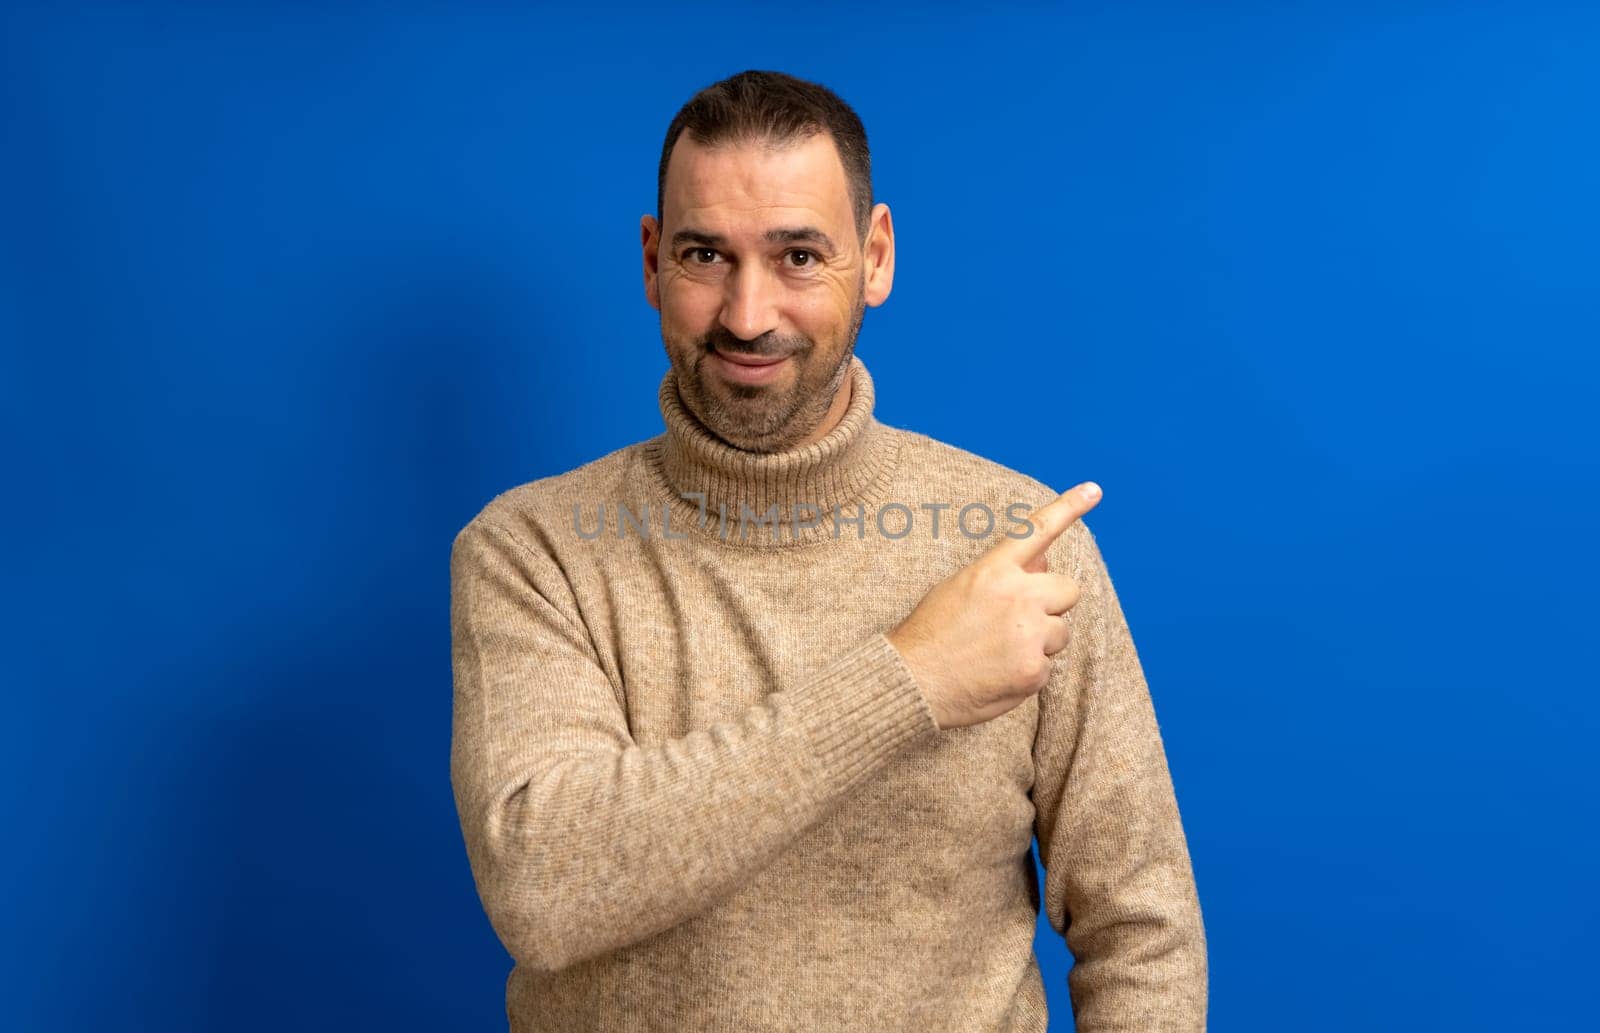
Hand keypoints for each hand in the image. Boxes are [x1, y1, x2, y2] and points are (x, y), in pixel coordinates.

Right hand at [887, 482, 1101, 728]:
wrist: (911, 683)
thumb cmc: (930, 634)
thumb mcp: (958, 588)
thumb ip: (1004, 574)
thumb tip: (1045, 560)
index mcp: (993, 571)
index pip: (1037, 531)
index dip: (1069, 507)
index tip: (1094, 490)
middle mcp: (1018, 597)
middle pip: (1069, 590)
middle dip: (1052, 604)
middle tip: (1022, 621)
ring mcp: (1029, 635)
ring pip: (1061, 632)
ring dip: (1041, 641)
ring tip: (1000, 653)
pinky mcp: (1034, 671)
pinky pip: (1048, 667)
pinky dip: (1029, 673)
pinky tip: (998, 674)